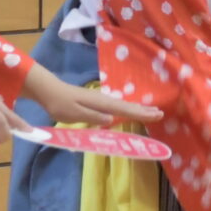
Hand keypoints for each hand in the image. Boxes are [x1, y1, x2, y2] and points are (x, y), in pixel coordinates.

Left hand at [24, 65, 160, 126]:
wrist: (49, 91)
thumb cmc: (60, 104)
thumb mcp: (74, 113)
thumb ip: (92, 117)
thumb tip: (111, 119)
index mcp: (100, 103)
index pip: (124, 110)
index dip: (140, 113)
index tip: (156, 114)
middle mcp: (103, 100)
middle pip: (127, 106)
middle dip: (143, 110)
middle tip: (160, 113)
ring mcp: (100, 100)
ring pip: (123, 105)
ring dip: (137, 109)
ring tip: (151, 111)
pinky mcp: (95, 102)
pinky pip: (116, 106)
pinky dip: (126, 109)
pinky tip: (128, 111)